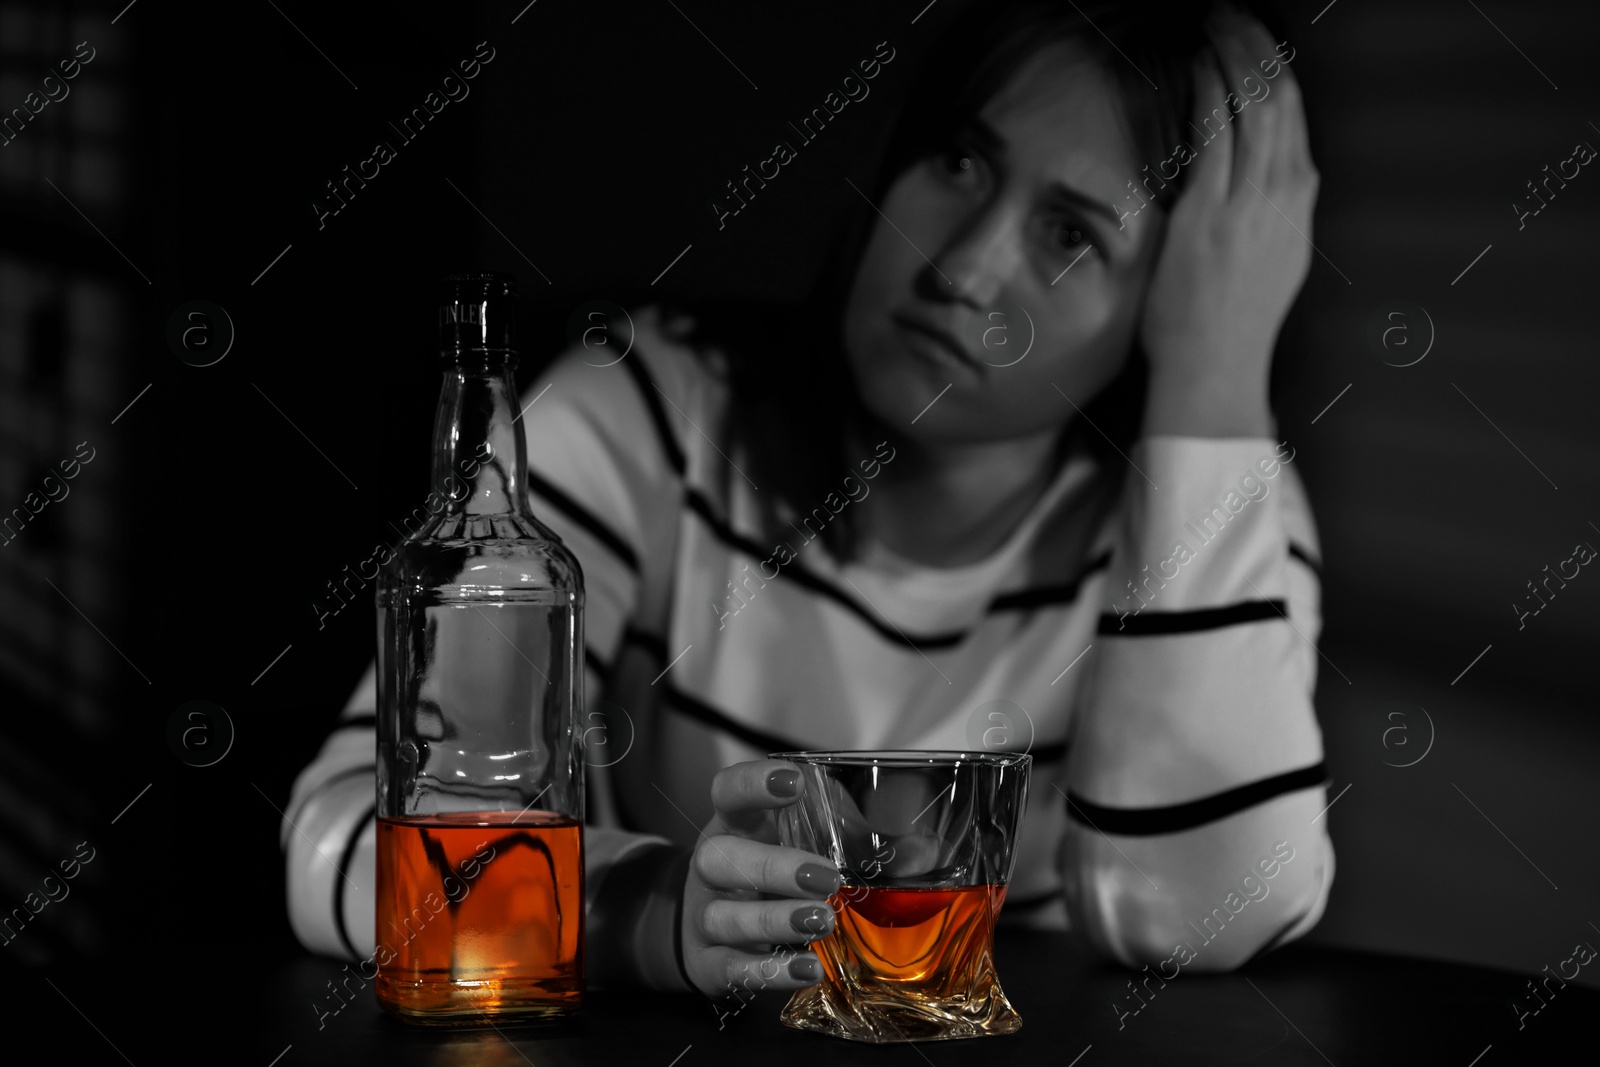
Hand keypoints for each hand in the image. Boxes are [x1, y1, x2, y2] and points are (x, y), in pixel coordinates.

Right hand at [680, 759, 843, 998]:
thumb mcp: (813, 844)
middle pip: (718, 856)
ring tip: (823, 922)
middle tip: (827, 877)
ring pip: (721, 915)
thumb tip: (922, 852)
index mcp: (738, 823)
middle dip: (773, 866)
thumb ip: (864, 843)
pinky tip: (808, 967)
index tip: (793, 782)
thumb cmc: (776, 871)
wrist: (715, 928)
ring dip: (774, 919)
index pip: (728, 791)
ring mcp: (705, 915)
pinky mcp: (710, 962)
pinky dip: (770, 970)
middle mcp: (714, 865)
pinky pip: (730, 968)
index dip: (753, 784)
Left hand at [1139, 8, 1318, 437]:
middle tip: (1235, 15)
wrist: (1215, 369)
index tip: (1260, 43)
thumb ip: (1276, 218)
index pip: (1296, 121)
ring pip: (1253, 107)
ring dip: (1233, 56)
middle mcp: (1283, 198)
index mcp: (1298, 208)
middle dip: (1257, 48)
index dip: (1278, 73)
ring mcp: (1248, 204)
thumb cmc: (1229, 325)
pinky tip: (1198, 66)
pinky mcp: (1211, 213)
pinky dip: (1208, 92)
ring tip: (1217, 23)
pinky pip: (1215, 135)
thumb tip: (1280, 184)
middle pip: (1280, 101)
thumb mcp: (1274, 263)